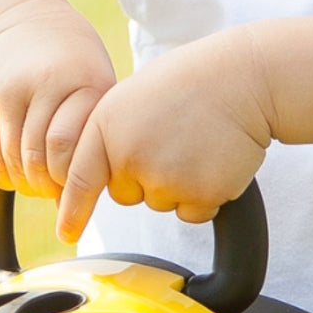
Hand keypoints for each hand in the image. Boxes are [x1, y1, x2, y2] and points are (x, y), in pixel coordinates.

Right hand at [0, 0, 117, 197]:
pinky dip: (2, 173)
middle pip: (38, 156)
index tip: (77, 188)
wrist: (27, 22)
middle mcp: (44, 82)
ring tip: (38, 187)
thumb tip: (77, 202)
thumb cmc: (74, 68)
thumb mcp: (96, 88)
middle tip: (54, 193)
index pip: (68, 146)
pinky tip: (15, 179)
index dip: (70, 177)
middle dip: (47, 185)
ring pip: (13, 157)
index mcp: (84, 82)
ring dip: (25, 183)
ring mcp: (9, 88)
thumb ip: (92, 136)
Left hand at [55, 29, 274, 243]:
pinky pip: (193, 212)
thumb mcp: (131, 98)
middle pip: (127, 195)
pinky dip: (205, 194)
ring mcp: (166, 178)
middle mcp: (131, 156)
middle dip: (145, 178)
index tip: (67, 233)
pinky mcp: (201, 194)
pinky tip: (214, 159)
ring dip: (179, 184)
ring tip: (196, 142)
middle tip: (172, 139)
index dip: (72, 211)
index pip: (80, 180)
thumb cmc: (191, 82)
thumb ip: (110, 136)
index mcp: (107, 127)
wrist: (244, 79)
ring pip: (162, 203)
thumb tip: (100, 173)